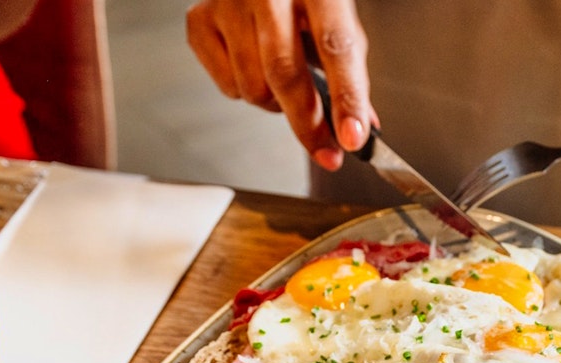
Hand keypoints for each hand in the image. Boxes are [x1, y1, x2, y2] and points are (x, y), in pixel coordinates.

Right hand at [186, 0, 375, 169]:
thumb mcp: (337, 21)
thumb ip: (350, 72)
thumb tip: (360, 127)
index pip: (335, 46)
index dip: (346, 97)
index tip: (353, 138)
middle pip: (284, 73)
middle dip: (307, 123)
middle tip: (325, 150)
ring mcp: (228, 3)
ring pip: (253, 88)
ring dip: (274, 103)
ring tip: (281, 82)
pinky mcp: (200, 21)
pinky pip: (227, 87)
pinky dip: (244, 91)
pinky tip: (252, 67)